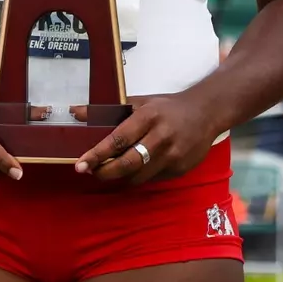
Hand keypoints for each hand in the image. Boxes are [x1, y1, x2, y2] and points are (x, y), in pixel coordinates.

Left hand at [75, 92, 221, 185]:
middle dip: (105, 172)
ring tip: (110, 170)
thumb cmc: (168, 107)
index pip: (118, 140)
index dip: (97, 154)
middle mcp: (161, 137)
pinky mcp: (180, 169)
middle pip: (127, 164)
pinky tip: (134, 169)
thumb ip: (109, 110)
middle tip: (91, 171)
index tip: (81, 165)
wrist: (206, 112)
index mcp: (149, 117)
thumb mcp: (140, 102)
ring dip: (120, 177)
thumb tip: (76, 112)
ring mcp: (173, 156)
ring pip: (138, 177)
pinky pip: (152, 179)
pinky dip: (139, 176)